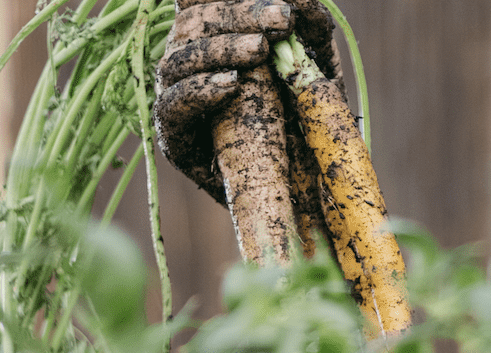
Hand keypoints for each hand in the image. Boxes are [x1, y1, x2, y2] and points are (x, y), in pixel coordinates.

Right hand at [154, 0, 340, 201]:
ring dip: (220, 48)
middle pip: (193, 22)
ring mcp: (179, 99)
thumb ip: (311, 39)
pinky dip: (200, 91)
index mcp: (218, 41)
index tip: (280, 2)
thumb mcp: (317, 78)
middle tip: (281, 18)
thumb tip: (308, 6)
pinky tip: (231, 85)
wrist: (306, 196)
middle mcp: (191, 65)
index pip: (205, 2)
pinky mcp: (177, 139)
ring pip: (177, 59)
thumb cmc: (310, 129)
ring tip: (259, 49)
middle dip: (238, 13)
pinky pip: (173, 106)